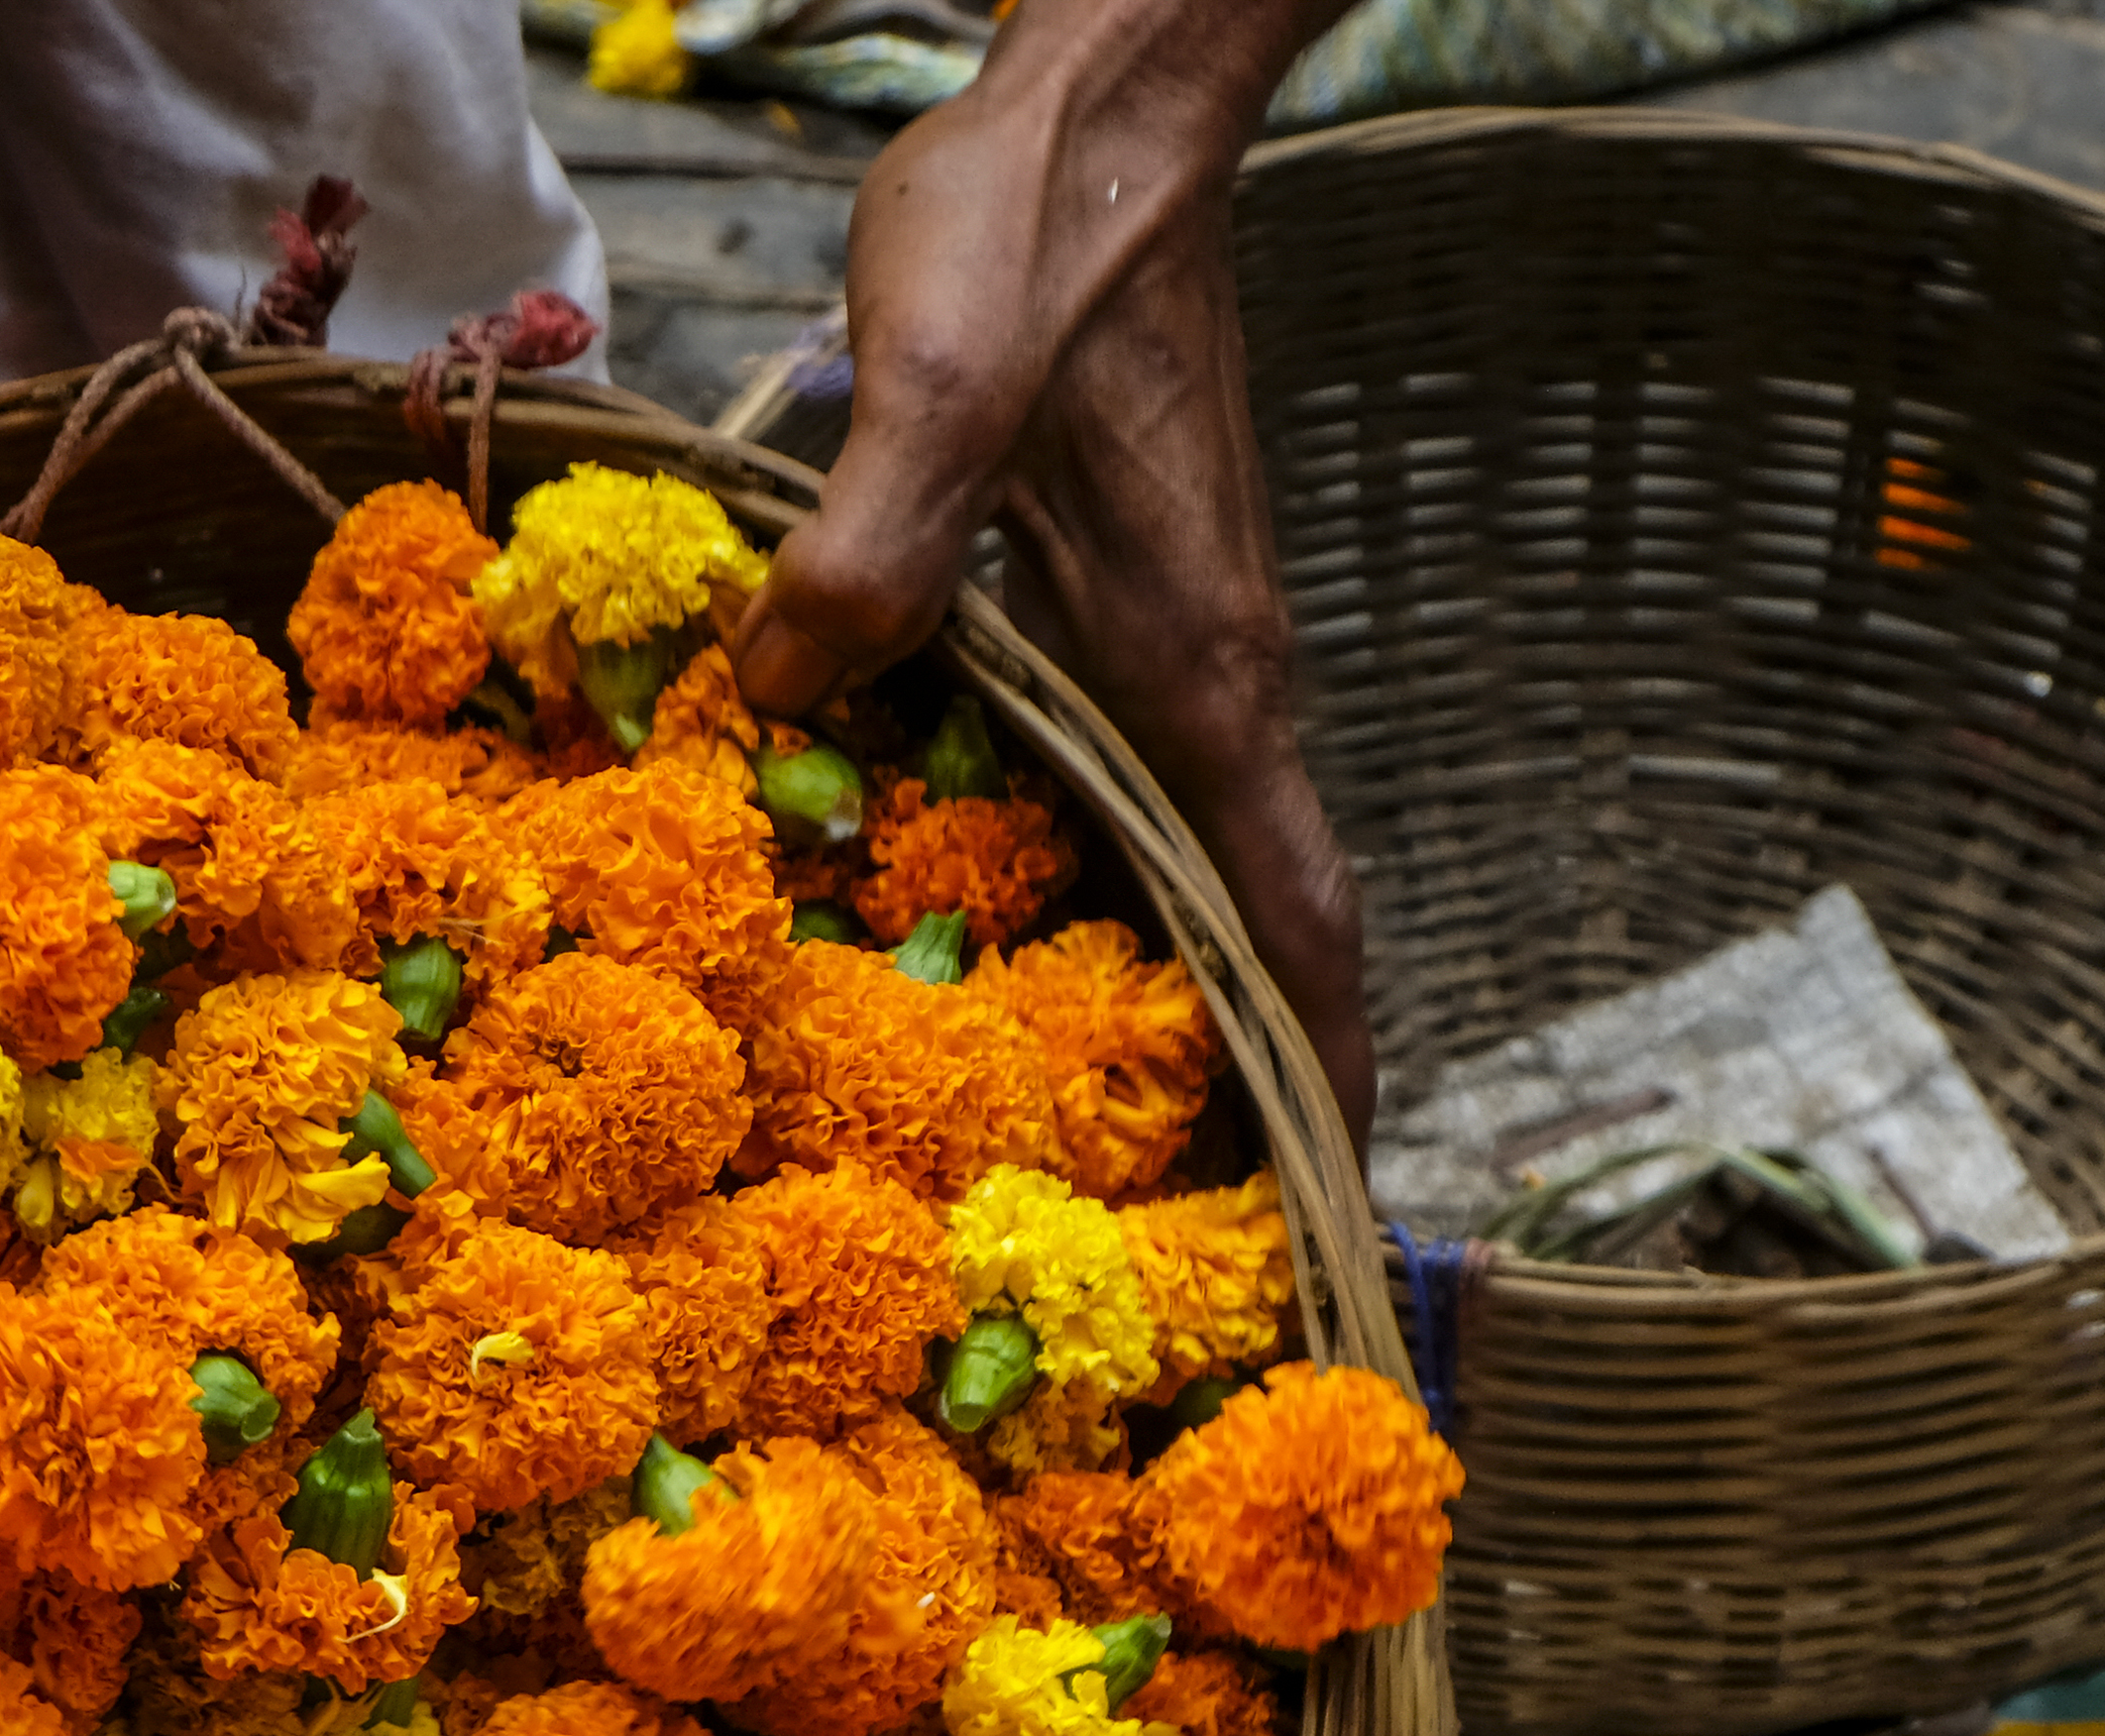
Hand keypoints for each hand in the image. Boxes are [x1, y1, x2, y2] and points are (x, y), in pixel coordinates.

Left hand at [733, 2, 1375, 1134]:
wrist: (1097, 107)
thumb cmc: (1034, 225)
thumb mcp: (933, 367)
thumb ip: (871, 537)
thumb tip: (786, 691)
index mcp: (1191, 664)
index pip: (1293, 914)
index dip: (1311, 1073)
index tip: (1317, 1213)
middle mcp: (1202, 678)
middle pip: (1243, 927)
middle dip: (1221, 1089)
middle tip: (1161, 1252)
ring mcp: (1160, 645)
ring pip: (1174, 861)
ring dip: (1144, 995)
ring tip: (1060, 1148)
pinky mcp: (1102, 602)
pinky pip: (1102, 782)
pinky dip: (1066, 879)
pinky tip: (963, 925)